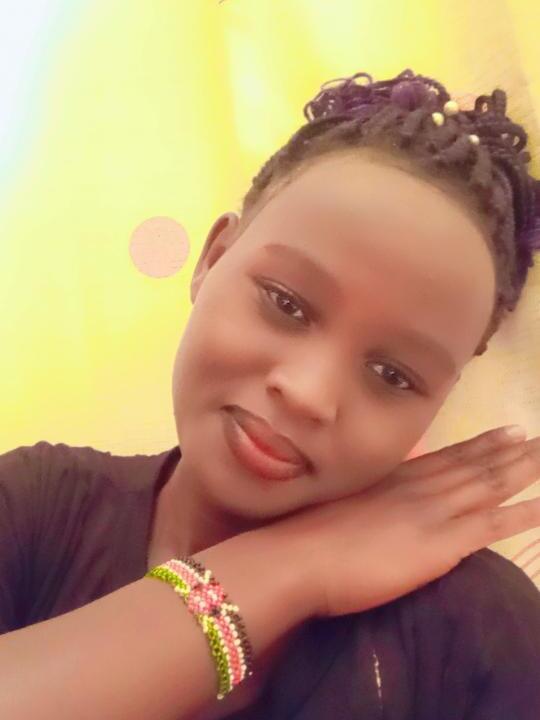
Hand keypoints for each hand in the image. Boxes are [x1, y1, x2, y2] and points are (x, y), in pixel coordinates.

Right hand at [266, 426, 539, 617]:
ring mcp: (434, 512)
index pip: (449, 456)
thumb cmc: (309, 534)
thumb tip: (377, 501)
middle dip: (512, 451)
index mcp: (397, 477)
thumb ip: (369, 499)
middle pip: (475, 464)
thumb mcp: (343, 503)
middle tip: (537, 436)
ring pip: (489, 485)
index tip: (506, 431)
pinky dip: (522, 514)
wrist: (300, 555)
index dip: (481, 444)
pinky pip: (492, 526)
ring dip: (523, 470)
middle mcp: (421, 486)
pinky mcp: (442, 543)